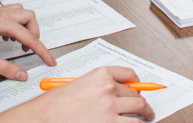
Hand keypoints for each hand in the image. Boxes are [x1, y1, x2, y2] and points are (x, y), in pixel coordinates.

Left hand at [0, 4, 56, 80]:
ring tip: (20, 43)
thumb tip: (21, 74)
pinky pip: (12, 13)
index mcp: (3, 23)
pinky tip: (8, 37)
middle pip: (30, 17)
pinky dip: (16, 24)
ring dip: (26, 26)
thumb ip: (4, 67)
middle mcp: (2, 14)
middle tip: (31, 49)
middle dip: (35, 33)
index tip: (50, 60)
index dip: (42, 51)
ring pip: (22, 12)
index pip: (30, 38)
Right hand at [0, 66, 154, 122]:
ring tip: (147, 118)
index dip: (137, 82)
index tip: (140, 87)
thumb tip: (118, 94)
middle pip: (136, 94)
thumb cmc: (56, 104)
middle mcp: (108, 89)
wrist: (45, 117)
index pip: (128, 74)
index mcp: (100, 75)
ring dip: (145, 115)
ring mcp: (110, 108)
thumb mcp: (80, 85)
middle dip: (142, 102)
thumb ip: (100, 86)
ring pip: (139, 110)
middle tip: (145, 108)